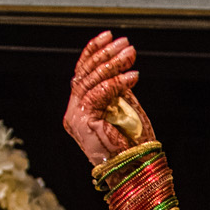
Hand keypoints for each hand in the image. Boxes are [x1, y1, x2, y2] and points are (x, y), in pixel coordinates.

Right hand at [64, 31, 155, 163]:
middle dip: (105, 54)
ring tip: (130, 53)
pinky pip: (98, 95)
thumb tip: (122, 67)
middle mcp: (73, 113)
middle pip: (84, 74)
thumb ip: (118, 91)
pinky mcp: (84, 123)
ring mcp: (76, 118)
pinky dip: (116, 82)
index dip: (93, 52)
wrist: (136, 174)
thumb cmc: (135, 148)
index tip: (109, 36)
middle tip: (125, 43)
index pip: (82, 73)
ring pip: (90, 81)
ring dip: (112, 64)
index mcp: (80, 111)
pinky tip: (133, 76)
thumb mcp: (126, 111)